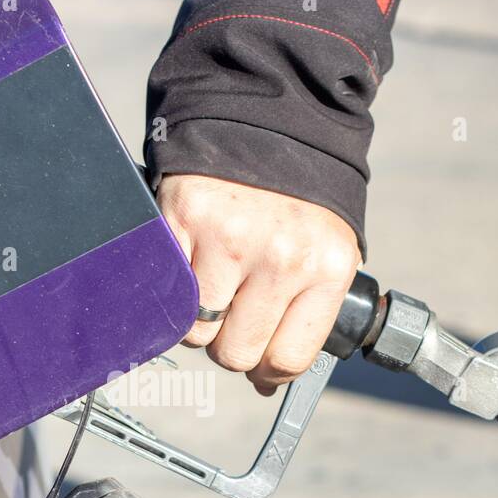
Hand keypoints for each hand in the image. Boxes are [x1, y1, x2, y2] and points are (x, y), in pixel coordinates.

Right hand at [157, 174, 361, 394]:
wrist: (268, 116)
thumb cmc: (301, 198)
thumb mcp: (329, 250)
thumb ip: (306, 312)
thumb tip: (264, 381)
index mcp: (326, 268)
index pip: (287, 359)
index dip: (267, 369)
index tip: (259, 361)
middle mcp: (281, 256)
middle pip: (235, 352)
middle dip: (230, 343)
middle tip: (234, 313)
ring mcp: (229, 237)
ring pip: (195, 329)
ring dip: (199, 318)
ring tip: (214, 281)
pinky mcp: (184, 217)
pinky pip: (167, 289)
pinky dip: (174, 286)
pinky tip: (192, 260)